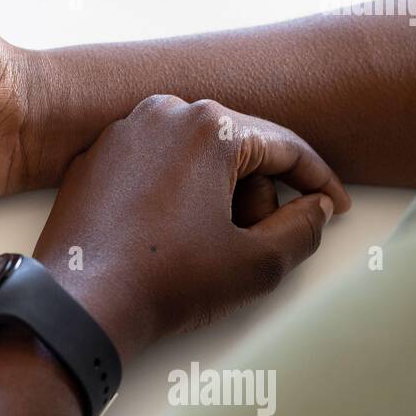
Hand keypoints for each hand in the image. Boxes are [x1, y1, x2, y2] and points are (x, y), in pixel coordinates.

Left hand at [33, 96, 351, 358]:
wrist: (79, 303)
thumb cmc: (166, 282)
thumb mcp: (258, 264)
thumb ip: (304, 229)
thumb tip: (316, 208)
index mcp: (208, 125)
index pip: (284, 146)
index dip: (319, 180)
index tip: (336, 207)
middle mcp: (162, 113)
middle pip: (238, 149)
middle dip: (257, 195)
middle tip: (252, 244)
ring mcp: (121, 133)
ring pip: (194, 157)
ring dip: (215, 195)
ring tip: (204, 245)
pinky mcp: (92, 159)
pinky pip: (153, 168)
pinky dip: (172, 196)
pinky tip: (167, 238)